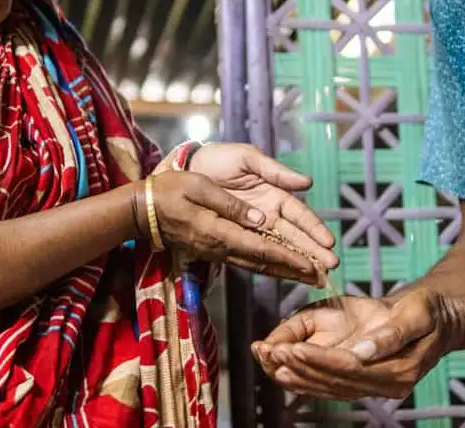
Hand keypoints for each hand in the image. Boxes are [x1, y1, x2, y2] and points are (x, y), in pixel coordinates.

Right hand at [137, 170, 322, 284]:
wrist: (142, 209)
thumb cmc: (170, 190)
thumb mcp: (200, 187)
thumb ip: (231, 205)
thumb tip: (260, 219)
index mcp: (219, 232)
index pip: (261, 248)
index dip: (288, 257)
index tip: (311, 265)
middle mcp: (220, 247)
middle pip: (263, 262)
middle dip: (293, 270)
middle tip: (321, 277)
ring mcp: (215, 251)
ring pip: (255, 264)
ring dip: (283, 270)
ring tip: (308, 275)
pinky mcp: (212, 249)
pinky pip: (245, 259)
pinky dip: (266, 264)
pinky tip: (279, 265)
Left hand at [189, 143, 337, 271]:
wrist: (188, 168)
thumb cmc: (220, 159)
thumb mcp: (249, 159)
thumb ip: (276, 172)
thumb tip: (307, 183)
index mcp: (274, 194)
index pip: (299, 215)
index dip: (314, 228)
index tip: (329, 242)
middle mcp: (267, 214)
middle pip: (295, 236)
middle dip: (313, 251)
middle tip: (331, 266)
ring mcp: (253, 228)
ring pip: (280, 248)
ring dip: (298, 262)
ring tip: (316, 277)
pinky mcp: (236, 237)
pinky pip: (256, 253)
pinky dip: (272, 265)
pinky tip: (288, 275)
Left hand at [252, 290, 454, 400]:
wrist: (438, 319)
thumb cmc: (426, 310)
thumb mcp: (416, 312)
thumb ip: (392, 333)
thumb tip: (364, 352)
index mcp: (399, 370)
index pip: (350, 368)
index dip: (319, 360)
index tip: (290, 348)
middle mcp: (386, 386)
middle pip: (334, 381)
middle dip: (299, 367)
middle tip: (268, 352)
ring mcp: (376, 388)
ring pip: (329, 387)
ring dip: (296, 375)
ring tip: (267, 359)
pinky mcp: (365, 383)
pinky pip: (331, 385)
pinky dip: (305, 378)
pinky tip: (282, 369)